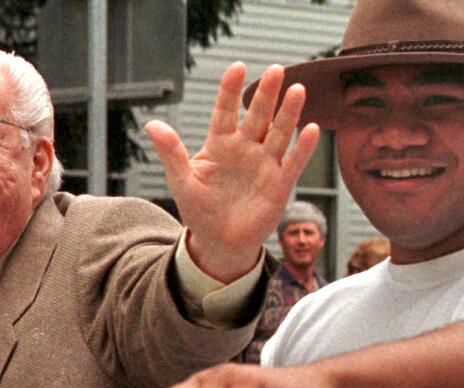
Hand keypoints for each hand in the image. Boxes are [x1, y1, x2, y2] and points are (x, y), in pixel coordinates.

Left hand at [147, 63, 320, 281]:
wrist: (219, 243)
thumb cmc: (199, 211)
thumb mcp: (181, 181)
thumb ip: (171, 152)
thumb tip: (152, 124)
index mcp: (219, 144)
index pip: (225, 111)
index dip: (231, 90)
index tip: (237, 67)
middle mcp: (245, 149)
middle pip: (258, 116)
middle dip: (266, 94)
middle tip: (276, 70)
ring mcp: (264, 165)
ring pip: (278, 133)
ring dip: (288, 113)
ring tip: (297, 90)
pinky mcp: (279, 185)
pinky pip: (293, 163)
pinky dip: (302, 148)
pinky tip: (311, 129)